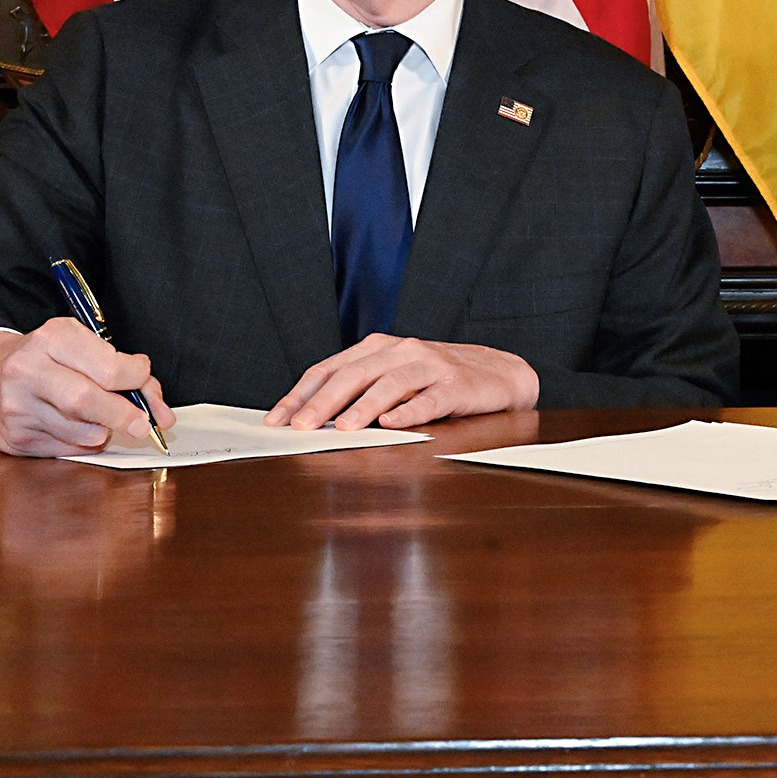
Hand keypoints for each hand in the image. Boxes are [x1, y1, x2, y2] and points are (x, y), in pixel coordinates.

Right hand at [0, 320, 175, 457]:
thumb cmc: (43, 360)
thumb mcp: (77, 346)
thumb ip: (122, 369)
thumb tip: (158, 407)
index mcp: (52, 339)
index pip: (108, 366)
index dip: (137, 379)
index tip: (143, 381)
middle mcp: (28, 370)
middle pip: (87, 400)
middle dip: (124, 415)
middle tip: (143, 424)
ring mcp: (18, 407)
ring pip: (79, 431)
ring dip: (104, 431)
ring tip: (103, 421)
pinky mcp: (15, 437)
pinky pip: (65, 448)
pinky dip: (83, 442)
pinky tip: (77, 429)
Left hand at [265, 335, 539, 430]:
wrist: (499, 373)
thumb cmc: (439, 380)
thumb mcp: (396, 379)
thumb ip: (360, 392)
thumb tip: (311, 420)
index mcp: (379, 349)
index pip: (329, 369)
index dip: (300, 394)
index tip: (277, 419)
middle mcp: (401, 351)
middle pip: (353, 374)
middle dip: (323, 402)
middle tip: (301, 427)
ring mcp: (430, 365)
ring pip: (390, 383)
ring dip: (364, 406)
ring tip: (344, 427)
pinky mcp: (456, 385)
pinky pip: (430, 398)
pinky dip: (410, 410)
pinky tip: (393, 423)